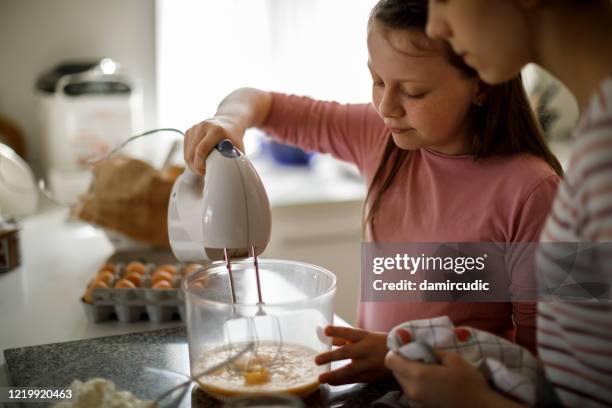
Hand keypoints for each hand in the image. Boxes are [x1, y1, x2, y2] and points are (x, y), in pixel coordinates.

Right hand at [184, 116, 245, 174]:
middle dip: (195, 167)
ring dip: (192, 164)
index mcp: (216, 130)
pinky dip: (190, 158)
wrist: (228, 122)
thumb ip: (235, 160)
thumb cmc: (234, 138)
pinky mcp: (189, 131)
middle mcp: (203, 127)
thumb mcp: (238, 147)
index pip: (201, 150)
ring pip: (187, 153)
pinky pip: (185, 150)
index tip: (206, 172)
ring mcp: (194, 128)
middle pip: (191, 153)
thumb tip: (232, 174)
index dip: (200, 165)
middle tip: (203, 173)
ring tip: (202, 168)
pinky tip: (198, 161)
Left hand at [314, 326, 390, 384]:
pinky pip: (353, 379)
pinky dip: (341, 381)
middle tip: (317, 360)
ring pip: (350, 370)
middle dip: (331, 356)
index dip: (338, 331)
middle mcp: (366, 350)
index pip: (349, 332)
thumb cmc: (377, 343)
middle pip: (347, 352)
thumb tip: (327, 338)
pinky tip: (330, 382)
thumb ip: (344, 338)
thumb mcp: (363, 336)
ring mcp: (368, 364)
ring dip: (334, 375)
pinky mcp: (370, 376)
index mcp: (365, 336)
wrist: (400, 356)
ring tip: (321, 378)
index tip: (326, 330)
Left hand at [385, 349, 521, 407]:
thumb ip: (430, 351)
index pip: (390, 360)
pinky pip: (410, 390)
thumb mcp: (452, 359)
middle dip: (403, 361)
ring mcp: (415, 400)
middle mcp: (411, 389)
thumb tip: (418, 347)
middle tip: (420, 357)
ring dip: (409, 372)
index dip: (396, 351)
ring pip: (402, 381)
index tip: (409, 348)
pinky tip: (431, 380)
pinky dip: (415, 382)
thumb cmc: (468, 381)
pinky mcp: (420, 406)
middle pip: (395, 371)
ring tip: (428, 369)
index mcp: (417, 375)